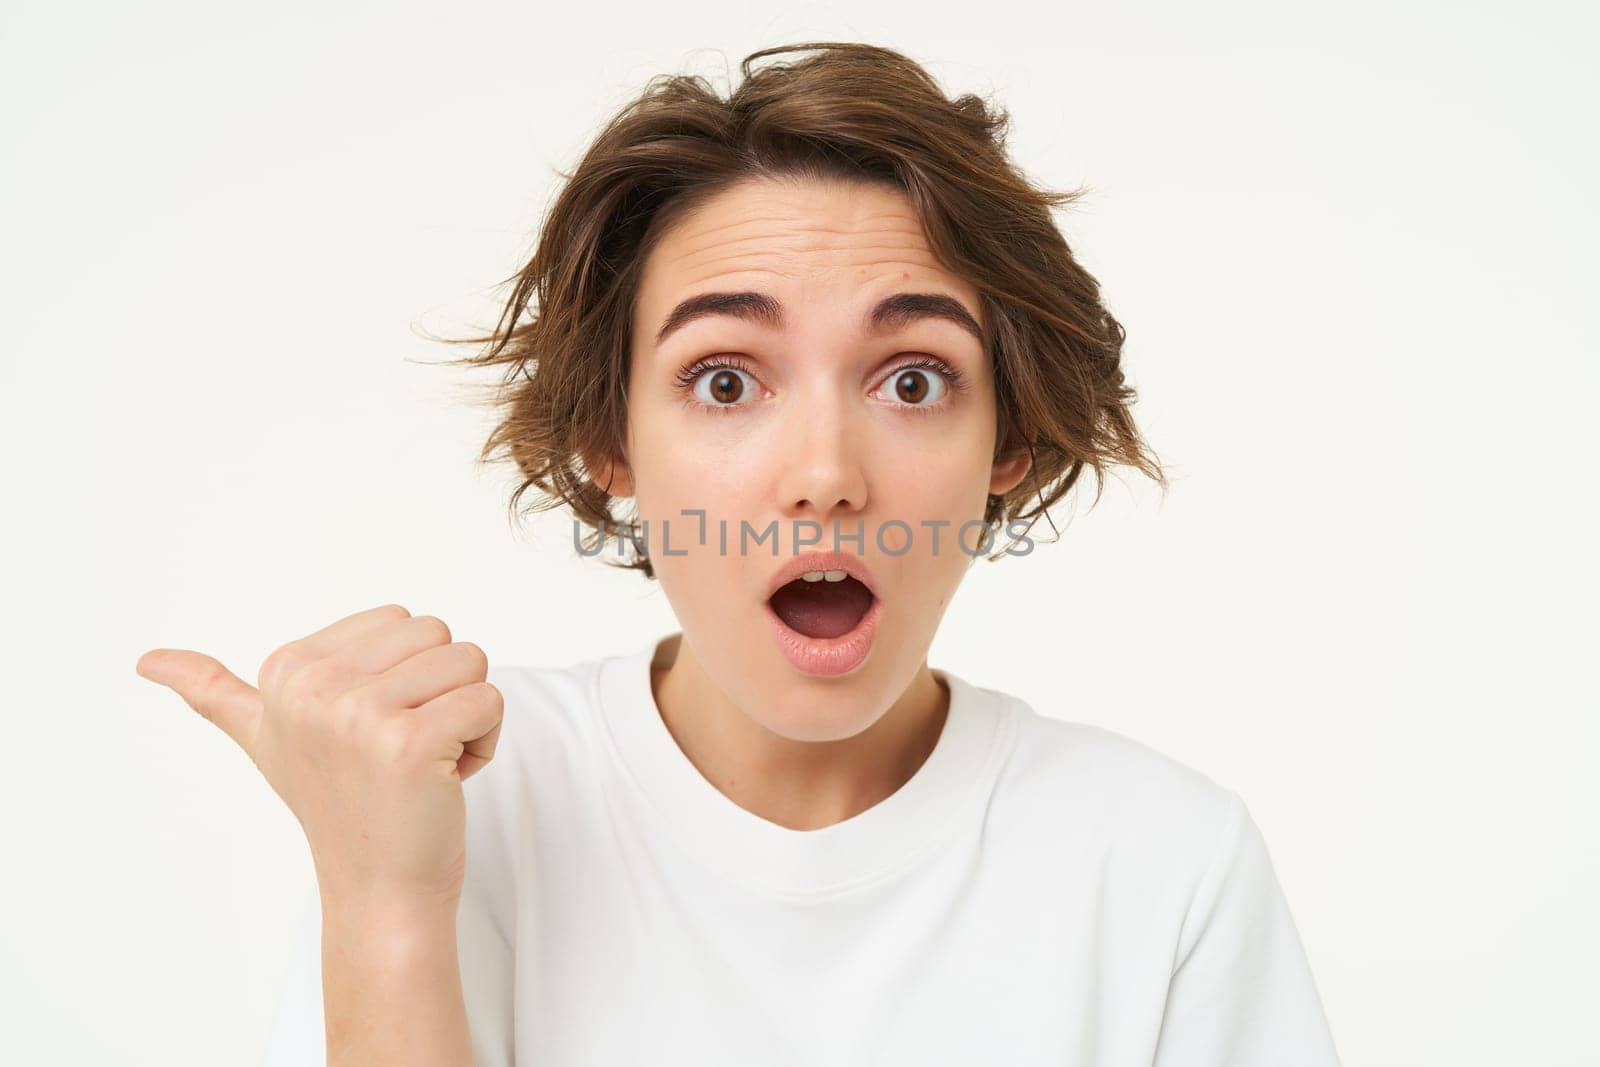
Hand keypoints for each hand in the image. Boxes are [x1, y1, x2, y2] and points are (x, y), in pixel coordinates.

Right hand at [135, 603, 504, 909]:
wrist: (378, 887)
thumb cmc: (337, 804)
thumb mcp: (263, 740)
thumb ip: (214, 693)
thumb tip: (145, 659)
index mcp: (286, 669)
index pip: (402, 620)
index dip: (406, 676)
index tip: (371, 732)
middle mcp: (311, 686)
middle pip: (439, 634)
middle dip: (441, 691)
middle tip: (402, 750)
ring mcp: (355, 715)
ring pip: (470, 661)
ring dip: (465, 716)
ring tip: (423, 763)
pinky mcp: (406, 742)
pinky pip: (488, 700)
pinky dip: (484, 741)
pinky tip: (445, 779)